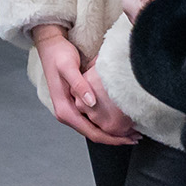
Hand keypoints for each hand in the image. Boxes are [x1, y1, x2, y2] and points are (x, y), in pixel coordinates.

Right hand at [32, 25, 134, 145]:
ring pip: (93, 128)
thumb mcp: (68, 67)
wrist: (50, 46)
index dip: (111, 138)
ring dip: (111, 132)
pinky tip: (118, 119)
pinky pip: (91, 120)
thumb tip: (91, 103)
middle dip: (115, 138)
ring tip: (131, 130)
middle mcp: (66, 113)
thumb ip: (79, 85)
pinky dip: (105, 123)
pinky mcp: (75, 104)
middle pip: (93, 134)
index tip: (129, 139)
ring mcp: (70, 110)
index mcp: (64, 110)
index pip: (91, 132)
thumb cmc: (58, 55)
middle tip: (135, 137)